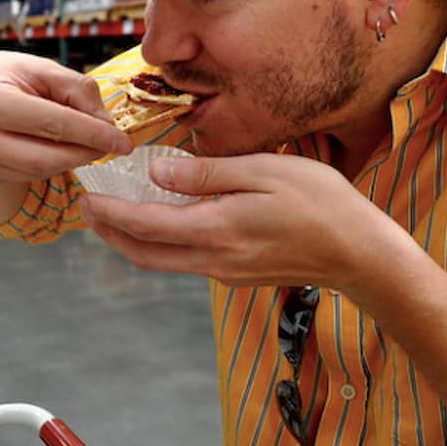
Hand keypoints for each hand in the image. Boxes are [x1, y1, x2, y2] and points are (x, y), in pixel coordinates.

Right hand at [0, 50, 133, 182]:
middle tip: (112, 144)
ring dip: (74, 158)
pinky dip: (53, 162)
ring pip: (42, 170)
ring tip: (88, 142)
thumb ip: (76, 89)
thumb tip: (106, 123)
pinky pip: (29, 174)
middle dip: (88, 151)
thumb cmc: (1, 75)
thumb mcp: (39, 68)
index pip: (55, 124)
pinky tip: (60, 148)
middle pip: (50, 157)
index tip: (123, 141)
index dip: (94, 134)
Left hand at [78, 152, 412, 293]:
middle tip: (87, 208)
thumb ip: (208, 174)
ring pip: (163, 261)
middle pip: (144, 253)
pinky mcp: (237, 274)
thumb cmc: (321, 204)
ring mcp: (225, 272)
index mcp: (217, 230)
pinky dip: (161, 242)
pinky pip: (186, 260)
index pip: (146, 225)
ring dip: (132, 240)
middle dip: (110, 232)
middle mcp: (214, 259)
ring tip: (113, 216)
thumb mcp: (265, 171)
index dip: (111, 212)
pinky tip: (163, 221)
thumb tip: (158, 173)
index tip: (86, 195)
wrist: (360, 254)